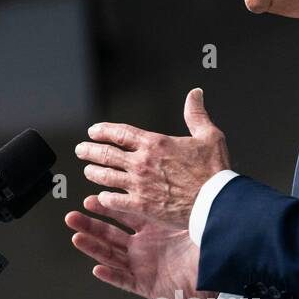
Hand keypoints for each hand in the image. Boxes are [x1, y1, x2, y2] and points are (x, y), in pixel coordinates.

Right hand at [64, 194, 210, 298]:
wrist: (224, 279)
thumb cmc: (213, 250)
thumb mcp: (195, 220)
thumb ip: (184, 200)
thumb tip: (184, 170)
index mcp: (155, 230)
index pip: (124, 215)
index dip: (106, 207)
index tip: (91, 198)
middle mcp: (145, 247)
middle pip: (110, 235)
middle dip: (90, 225)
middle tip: (73, 216)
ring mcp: (144, 266)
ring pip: (111, 256)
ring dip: (93, 247)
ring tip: (76, 237)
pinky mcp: (147, 286)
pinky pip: (125, 281)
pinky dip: (111, 276)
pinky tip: (97, 269)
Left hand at [74, 88, 230, 230]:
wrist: (217, 202)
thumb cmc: (214, 171)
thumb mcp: (209, 136)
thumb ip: (196, 114)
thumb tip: (195, 94)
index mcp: (155, 143)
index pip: (120, 133)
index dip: (103, 131)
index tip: (93, 131)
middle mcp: (142, 162)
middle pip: (106, 153)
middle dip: (90, 150)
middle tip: (81, 150)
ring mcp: (139, 184)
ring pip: (106, 176)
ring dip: (94, 172)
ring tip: (87, 171)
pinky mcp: (141, 205)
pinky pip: (114, 200)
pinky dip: (105, 198)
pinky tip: (101, 197)